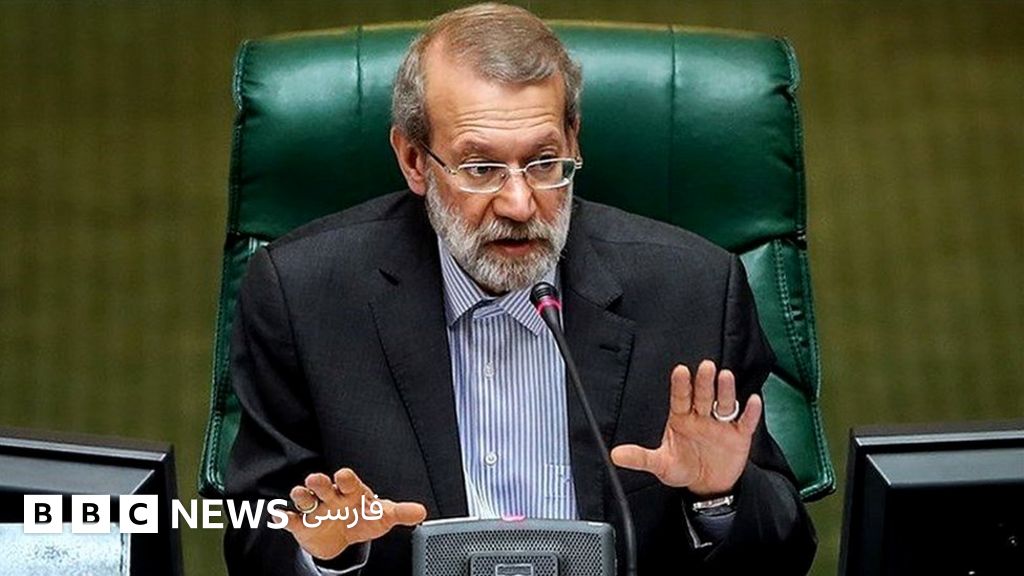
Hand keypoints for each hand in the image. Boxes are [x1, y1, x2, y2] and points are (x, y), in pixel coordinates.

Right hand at [284, 467, 426, 560]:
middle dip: (319, 483)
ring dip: (301, 495)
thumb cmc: (362, 517)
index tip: (344, 476)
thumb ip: (400, 513)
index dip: (346, 479)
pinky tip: (279, 514)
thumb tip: (421, 512)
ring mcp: (315, 509)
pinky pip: (290, 518)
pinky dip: (283, 516)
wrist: (342, 534)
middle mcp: (331, 496)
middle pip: (324, 486)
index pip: (349, 482)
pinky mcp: (301, 523)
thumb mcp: (381, 516)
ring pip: (305, 498)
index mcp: (351, 492)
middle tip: (315, 479)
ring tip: (299, 492)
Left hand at [610, 360, 761, 496]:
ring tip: (725, 376)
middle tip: (705, 366)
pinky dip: (750, 412)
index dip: (681, 385)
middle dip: (704, 382)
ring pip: (724, 403)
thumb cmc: (683, 468)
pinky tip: (752, 400)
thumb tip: (615, 455)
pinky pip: (745, 422)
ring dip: (725, 390)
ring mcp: (721, 424)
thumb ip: (641, 458)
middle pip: (703, 396)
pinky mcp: (739, 436)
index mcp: (681, 418)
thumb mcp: (661, 464)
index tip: (680, 371)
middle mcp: (702, 416)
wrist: (708, 485)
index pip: (680, 398)